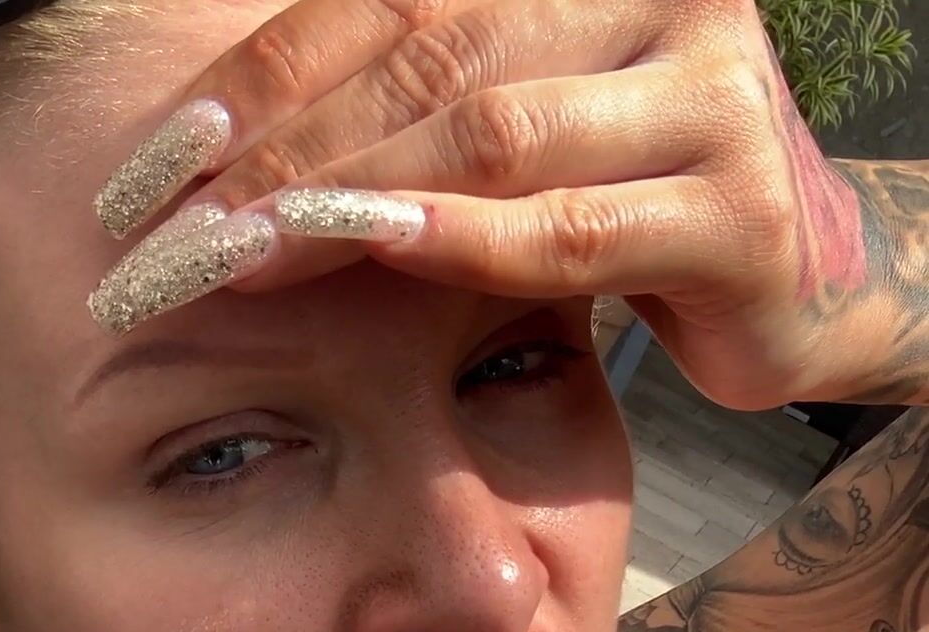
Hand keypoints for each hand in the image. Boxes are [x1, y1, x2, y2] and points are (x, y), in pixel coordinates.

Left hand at [89, 0, 871, 410]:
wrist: (786, 285)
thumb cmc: (622, 201)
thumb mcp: (516, 128)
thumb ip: (414, 106)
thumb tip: (225, 149)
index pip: (389, 1)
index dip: (265, 75)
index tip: (163, 160)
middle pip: (429, 58)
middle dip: (285, 147)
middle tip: (181, 226)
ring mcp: (709, 99)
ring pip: (494, 133)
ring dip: (351, 195)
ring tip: (245, 251)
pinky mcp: (737, 215)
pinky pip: (573, 228)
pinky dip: (466, 241)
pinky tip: (378, 254)